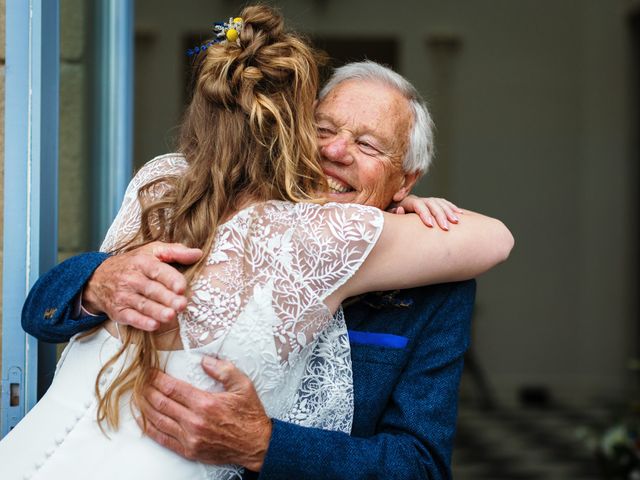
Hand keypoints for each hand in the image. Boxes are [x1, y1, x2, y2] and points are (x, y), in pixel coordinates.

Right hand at [82, 241, 201, 330]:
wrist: (98, 279)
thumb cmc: (133, 264)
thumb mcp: (152, 251)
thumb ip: (175, 251)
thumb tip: (198, 253)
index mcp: (142, 262)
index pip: (157, 270)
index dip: (170, 279)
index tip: (182, 287)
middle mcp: (131, 279)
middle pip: (151, 289)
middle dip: (167, 298)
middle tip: (181, 304)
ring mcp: (123, 296)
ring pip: (142, 304)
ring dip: (156, 311)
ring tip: (171, 316)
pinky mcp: (118, 311)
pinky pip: (130, 317)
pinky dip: (142, 322)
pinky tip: (154, 325)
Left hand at [138, 357, 271, 471]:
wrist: (257, 445)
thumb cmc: (250, 415)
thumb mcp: (243, 385)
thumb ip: (223, 370)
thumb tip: (204, 360)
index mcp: (206, 403)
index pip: (172, 388)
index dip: (156, 378)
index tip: (149, 371)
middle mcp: (194, 421)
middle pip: (160, 403)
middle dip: (146, 390)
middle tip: (139, 381)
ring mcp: (190, 438)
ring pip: (158, 420)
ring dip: (144, 407)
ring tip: (137, 396)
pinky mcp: (189, 451)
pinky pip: (163, 439)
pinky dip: (149, 429)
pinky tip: (143, 420)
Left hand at [389, 195, 462, 229]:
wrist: (392, 217)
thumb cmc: (390, 223)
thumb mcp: (389, 219)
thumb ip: (394, 214)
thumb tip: (400, 209)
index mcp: (406, 202)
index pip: (418, 205)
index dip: (424, 214)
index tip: (430, 225)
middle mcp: (418, 200)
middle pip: (431, 204)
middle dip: (440, 215)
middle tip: (446, 228)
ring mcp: (425, 201)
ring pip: (440, 203)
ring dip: (449, 212)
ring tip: (456, 222)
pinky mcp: (432, 205)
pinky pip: (444, 204)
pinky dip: (452, 208)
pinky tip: (460, 214)